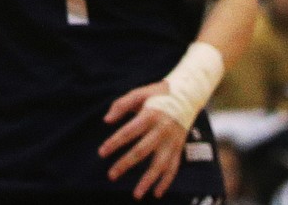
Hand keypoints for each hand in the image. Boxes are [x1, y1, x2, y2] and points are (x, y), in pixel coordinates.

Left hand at [100, 82, 186, 198]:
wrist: (186, 96)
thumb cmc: (157, 94)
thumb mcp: (139, 93)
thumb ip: (121, 105)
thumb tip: (106, 120)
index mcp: (150, 115)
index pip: (128, 132)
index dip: (114, 142)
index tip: (101, 153)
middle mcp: (162, 130)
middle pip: (142, 151)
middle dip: (125, 164)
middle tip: (111, 175)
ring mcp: (172, 142)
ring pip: (160, 165)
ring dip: (148, 181)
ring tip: (136, 194)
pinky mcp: (179, 148)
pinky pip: (173, 169)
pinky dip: (166, 182)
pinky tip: (156, 193)